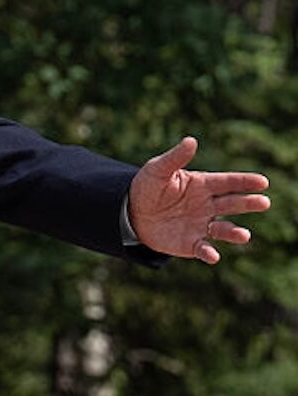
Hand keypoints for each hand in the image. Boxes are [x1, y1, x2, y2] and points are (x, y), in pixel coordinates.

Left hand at [128, 136, 270, 263]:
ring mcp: (202, 225)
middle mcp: (208, 205)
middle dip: (248, 203)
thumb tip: (191, 140)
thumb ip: (175, 158)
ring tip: (244, 235)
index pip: (228, 182)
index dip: (245, 182)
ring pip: (223, 229)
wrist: (131, 212)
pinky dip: (209, 253)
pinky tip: (213, 255)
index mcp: (203, 185)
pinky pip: (203, 249)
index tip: (262, 182)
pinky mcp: (191, 243)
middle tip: (263, 202)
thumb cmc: (148, 187)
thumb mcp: (157, 170)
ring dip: (234, 233)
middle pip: (232, 204)